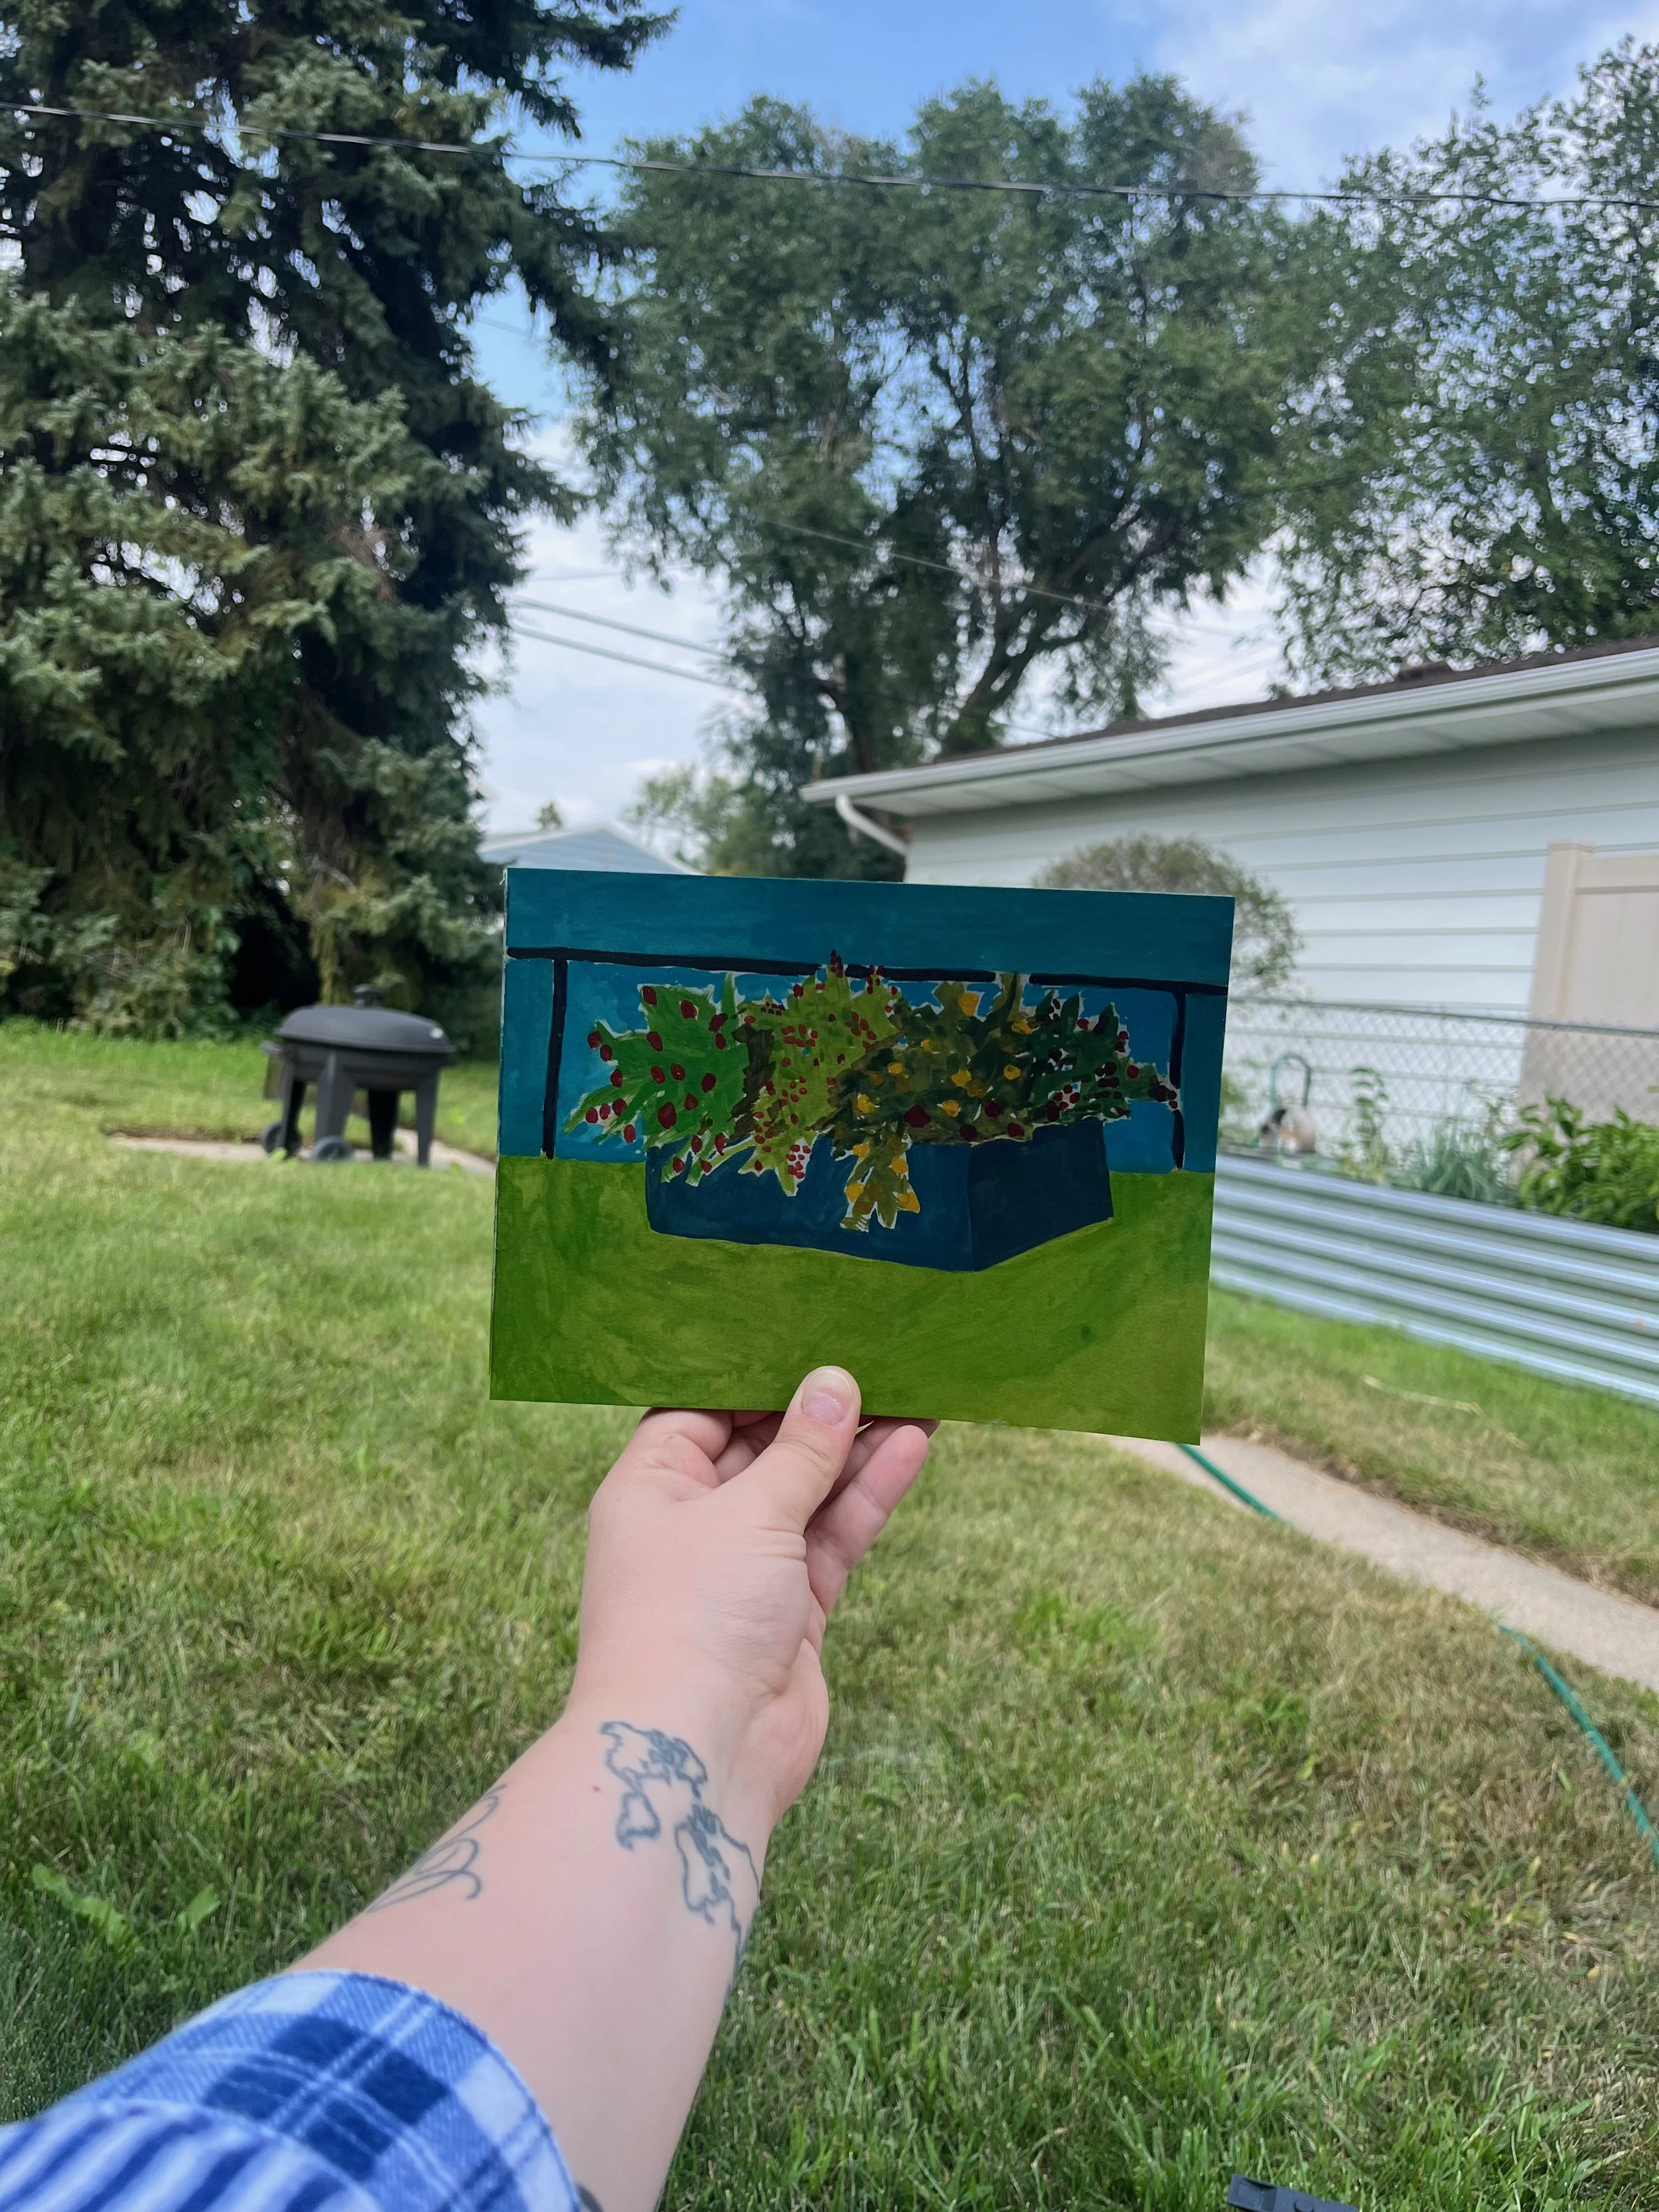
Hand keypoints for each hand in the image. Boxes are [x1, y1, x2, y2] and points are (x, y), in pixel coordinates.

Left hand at [565, 1369, 934, 1839]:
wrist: (698, 1753)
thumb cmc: (693, 1617)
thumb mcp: (749, 1511)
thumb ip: (801, 1449)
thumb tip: (835, 1382)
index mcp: (650, 1487)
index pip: (700, 1408)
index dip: (753, 1373)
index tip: (810, 1332)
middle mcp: (693, 1523)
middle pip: (762, 1447)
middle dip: (818, 1409)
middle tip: (879, 1355)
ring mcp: (746, 1569)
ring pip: (808, 1491)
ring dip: (857, 1448)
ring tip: (917, 1390)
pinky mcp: (792, 1610)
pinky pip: (833, 1536)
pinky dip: (869, 1495)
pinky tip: (912, 1445)